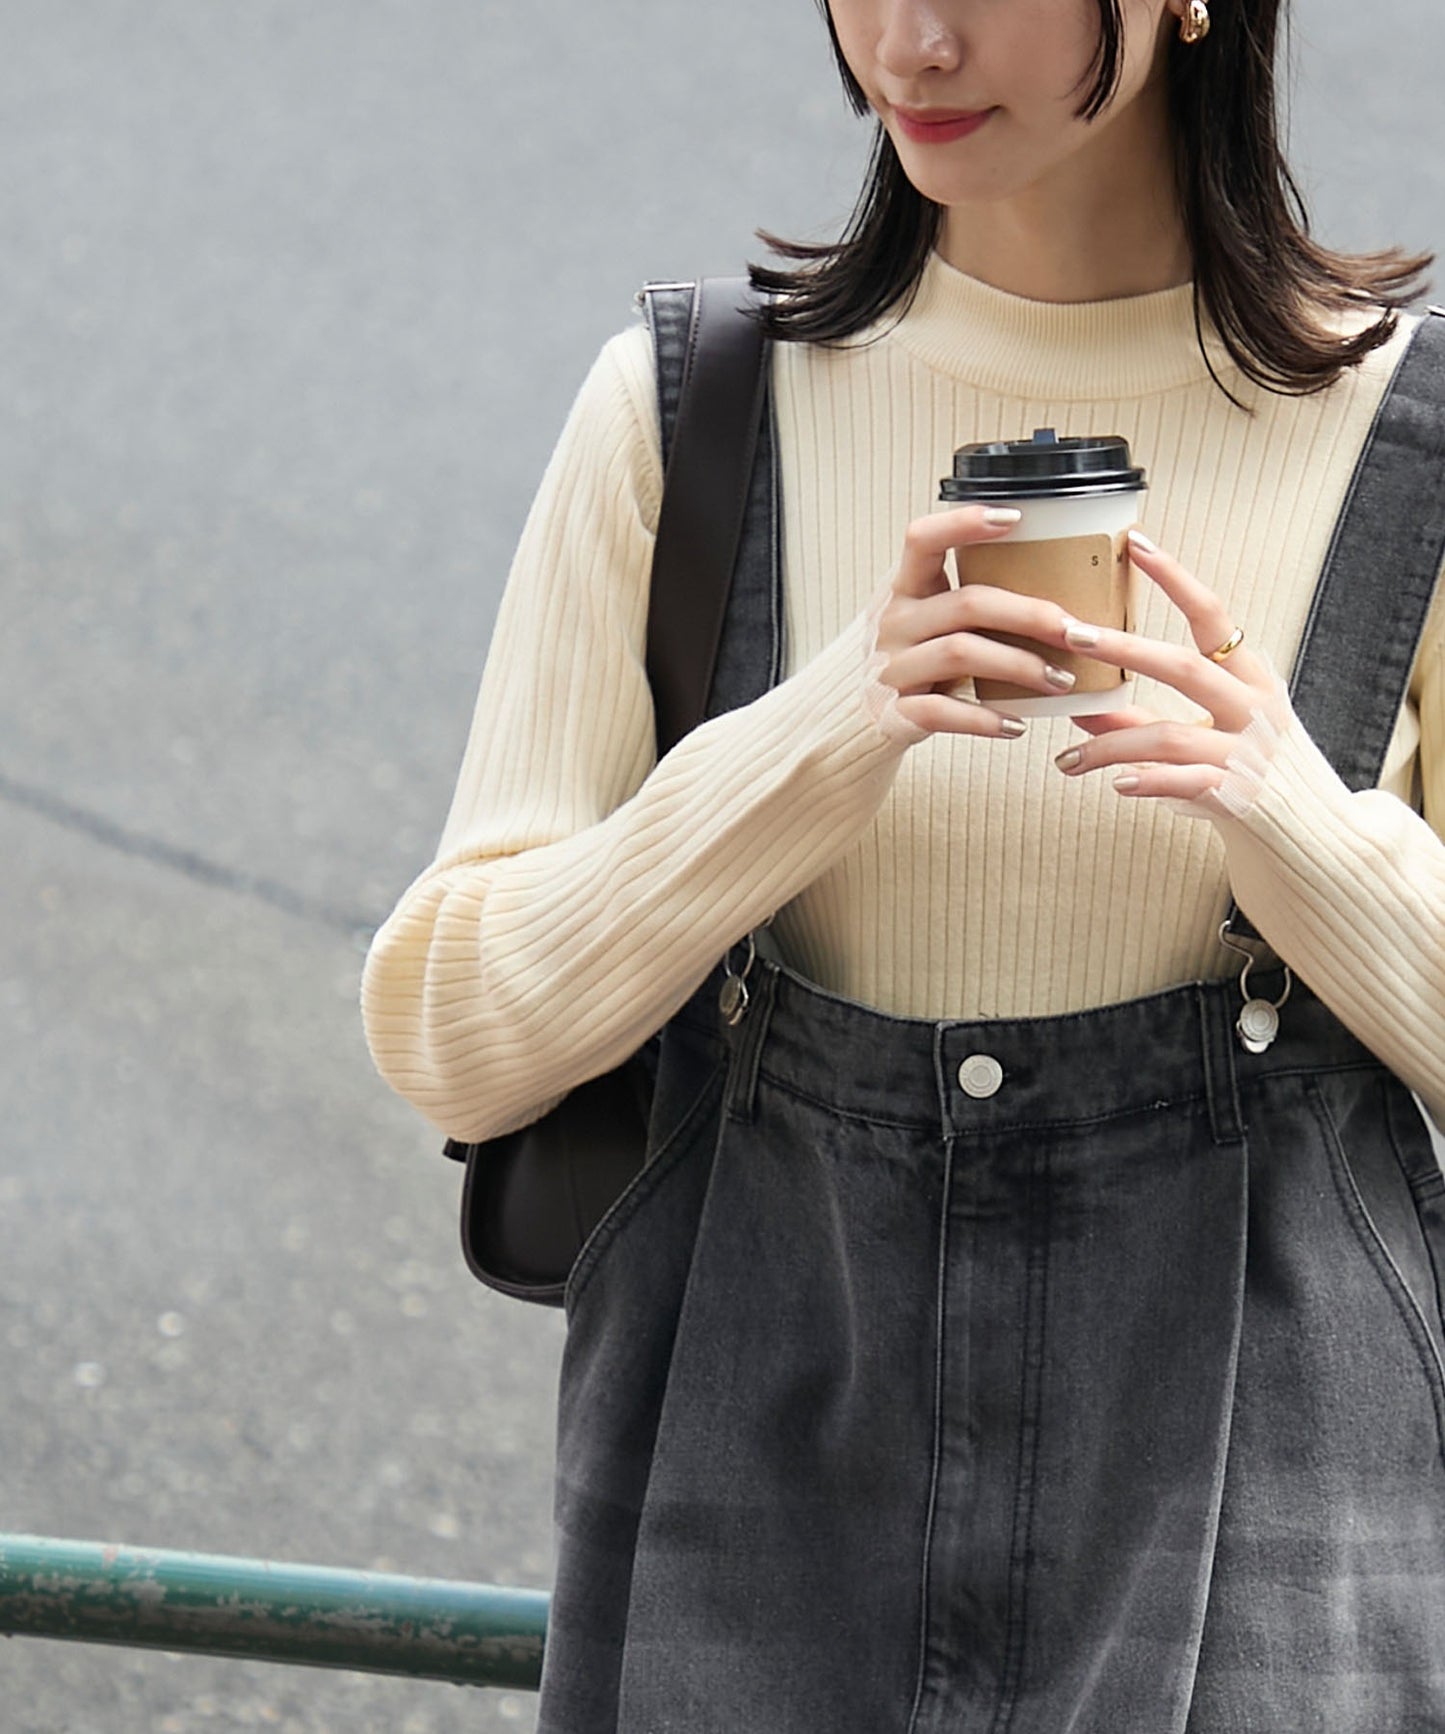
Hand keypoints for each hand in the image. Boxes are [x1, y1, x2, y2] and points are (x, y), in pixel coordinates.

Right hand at [874, 506, 1081, 738]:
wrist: (851, 720)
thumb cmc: (911, 661)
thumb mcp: (926, 620)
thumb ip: (968, 601)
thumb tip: (1060, 586)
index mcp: (904, 589)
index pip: (922, 539)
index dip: (964, 523)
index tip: (1016, 519)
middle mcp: (893, 623)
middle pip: (967, 603)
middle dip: (1031, 615)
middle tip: (1078, 633)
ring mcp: (891, 669)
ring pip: (960, 654)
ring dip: (1021, 666)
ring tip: (1062, 680)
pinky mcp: (893, 714)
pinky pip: (942, 713)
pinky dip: (985, 719)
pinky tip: (1018, 725)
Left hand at [1052, 532, 1281, 802]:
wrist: (1311, 836)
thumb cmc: (1251, 775)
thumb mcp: (1206, 737)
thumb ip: (1143, 723)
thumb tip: (1080, 710)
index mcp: (1250, 678)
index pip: (1213, 616)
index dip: (1176, 578)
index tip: (1137, 544)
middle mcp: (1254, 707)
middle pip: (1183, 666)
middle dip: (1123, 649)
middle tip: (1072, 635)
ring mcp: (1250, 752)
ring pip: (1168, 735)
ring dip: (1108, 746)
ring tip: (1065, 760)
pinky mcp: (1243, 795)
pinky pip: (1187, 783)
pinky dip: (1148, 782)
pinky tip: (1115, 783)